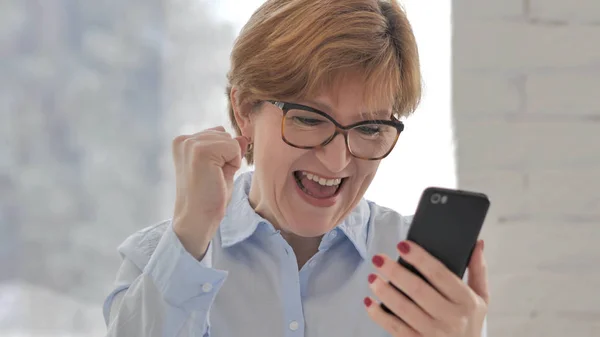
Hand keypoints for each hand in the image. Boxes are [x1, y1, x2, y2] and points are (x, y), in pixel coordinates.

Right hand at [171, 126, 249, 258]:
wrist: (197, 219)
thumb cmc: (208, 197)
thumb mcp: (222, 168)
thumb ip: (231, 150)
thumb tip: (243, 137)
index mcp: (184, 142)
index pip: (219, 134)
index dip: (223, 155)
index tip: (210, 174)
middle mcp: (184, 139)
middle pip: (225, 135)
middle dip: (227, 157)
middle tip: (213, 178)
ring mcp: (191, 144)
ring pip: (231, 141)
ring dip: (230, 161)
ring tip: (214, 178)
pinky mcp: (200, 151)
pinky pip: (234, 147)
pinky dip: (233, 163)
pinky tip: (217, 178)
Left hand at [365, 240, 488, 336]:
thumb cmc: (470, 322)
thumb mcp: (481, 298)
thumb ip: (478, 271)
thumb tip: (478, 243)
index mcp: (466, 301)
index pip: (440, 275)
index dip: (420, 258)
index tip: (403, 245)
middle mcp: (451, 318)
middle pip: (418, 290)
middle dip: (395, 272)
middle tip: (378, 259)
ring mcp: (434, 333)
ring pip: (404, 309)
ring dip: (385, 292)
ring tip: (372, 277)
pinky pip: (395, 328)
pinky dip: (379, 315)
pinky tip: (369, 303)